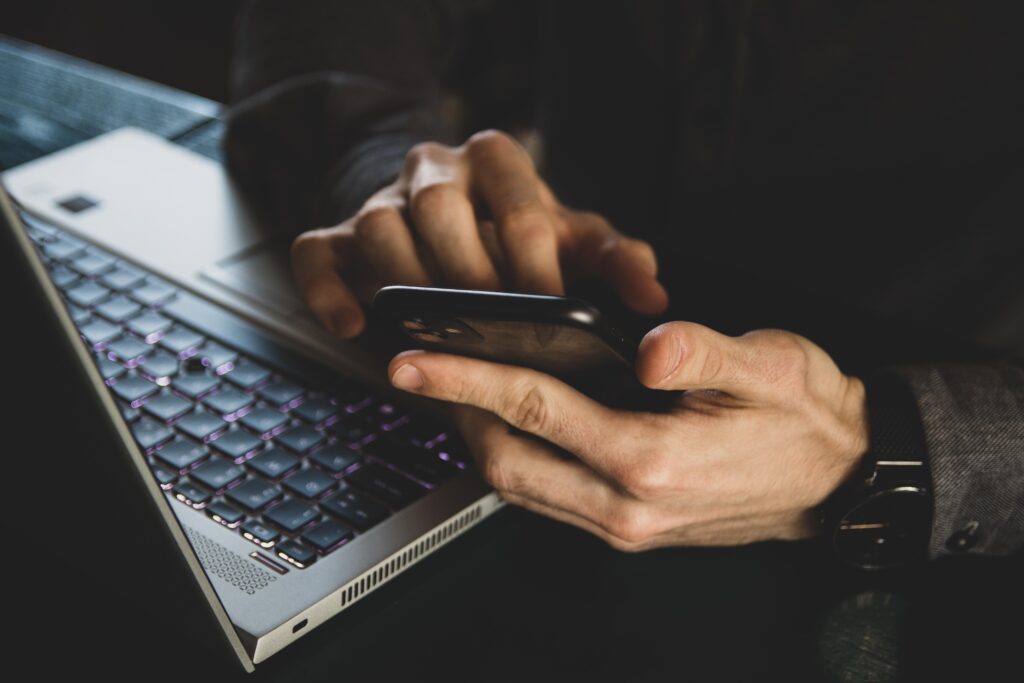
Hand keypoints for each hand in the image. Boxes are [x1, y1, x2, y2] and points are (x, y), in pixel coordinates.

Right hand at [291, 129, 667, 337]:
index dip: (535, 263)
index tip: (549, 310)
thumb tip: (653, 302)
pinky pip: (316, 252)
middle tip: (492, 328)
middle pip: (440, 207)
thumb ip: (615, 261)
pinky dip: (328, 291)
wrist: (450, 218)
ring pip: (378, 226)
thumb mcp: (573, 239)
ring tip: (431, 333)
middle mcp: (434, 171)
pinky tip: (354, 326)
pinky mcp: (338, 234)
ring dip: (406, 283)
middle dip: (468, 272)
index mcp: (497, 162)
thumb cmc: (520, 236)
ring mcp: (381, 200)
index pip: (517, 204)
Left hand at [386, 322, 868, 549]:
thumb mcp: (770, 364)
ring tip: (453, 397)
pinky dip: (514, 462)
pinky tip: (509, 428)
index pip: (536, 409)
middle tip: (419, 373)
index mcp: (654, 459)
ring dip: (477, 443)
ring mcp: (626, 526)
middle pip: (507, 462)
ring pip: (520, 489)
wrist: (838, 479)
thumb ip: (701, 352)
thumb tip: (643, 344)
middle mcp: (629, 505)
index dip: (468, 379)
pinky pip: (549, 500)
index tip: (416, 359)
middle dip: (454, 415)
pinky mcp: (629, 530)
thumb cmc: (803, 414)